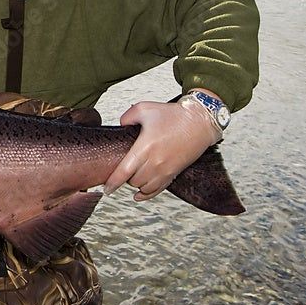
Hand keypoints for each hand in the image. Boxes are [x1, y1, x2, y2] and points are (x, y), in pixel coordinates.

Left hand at [104, 94, 222, 200]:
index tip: (106, 188)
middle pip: (133, 181)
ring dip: (136, 184)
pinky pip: (158, 190)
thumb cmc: (174, 115)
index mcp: (145, 147)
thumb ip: (127, 117)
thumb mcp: (144, 108)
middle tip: (122, 170)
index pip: (124, 171)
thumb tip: (121, 126)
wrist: (199, 121)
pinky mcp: (174, 172)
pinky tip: (139, 196)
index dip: (113, 182)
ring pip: (145, 187)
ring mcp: (166, 169)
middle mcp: (155, 162)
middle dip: (125, 178)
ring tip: (132, 176)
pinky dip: (147, 194)